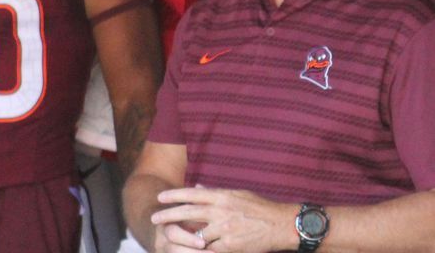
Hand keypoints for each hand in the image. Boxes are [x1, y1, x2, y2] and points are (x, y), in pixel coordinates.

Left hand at [151, 186, 294, 252]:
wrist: (280, 224)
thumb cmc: (259, 207)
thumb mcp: (237, 194)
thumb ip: (215, 193)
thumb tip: (198, 189)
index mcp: (222, 196)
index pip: (192, 194)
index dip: (174, 195)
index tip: (160, 197)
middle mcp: (221, 211)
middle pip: (188, 213)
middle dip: (169, 215)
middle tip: (154, 218)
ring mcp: (224, 229)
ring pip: (196, 235)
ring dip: (184, 238)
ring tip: (171, 239)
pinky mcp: (229, 246)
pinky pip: (209, 250)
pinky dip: (200, 250)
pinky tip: (192, 250)